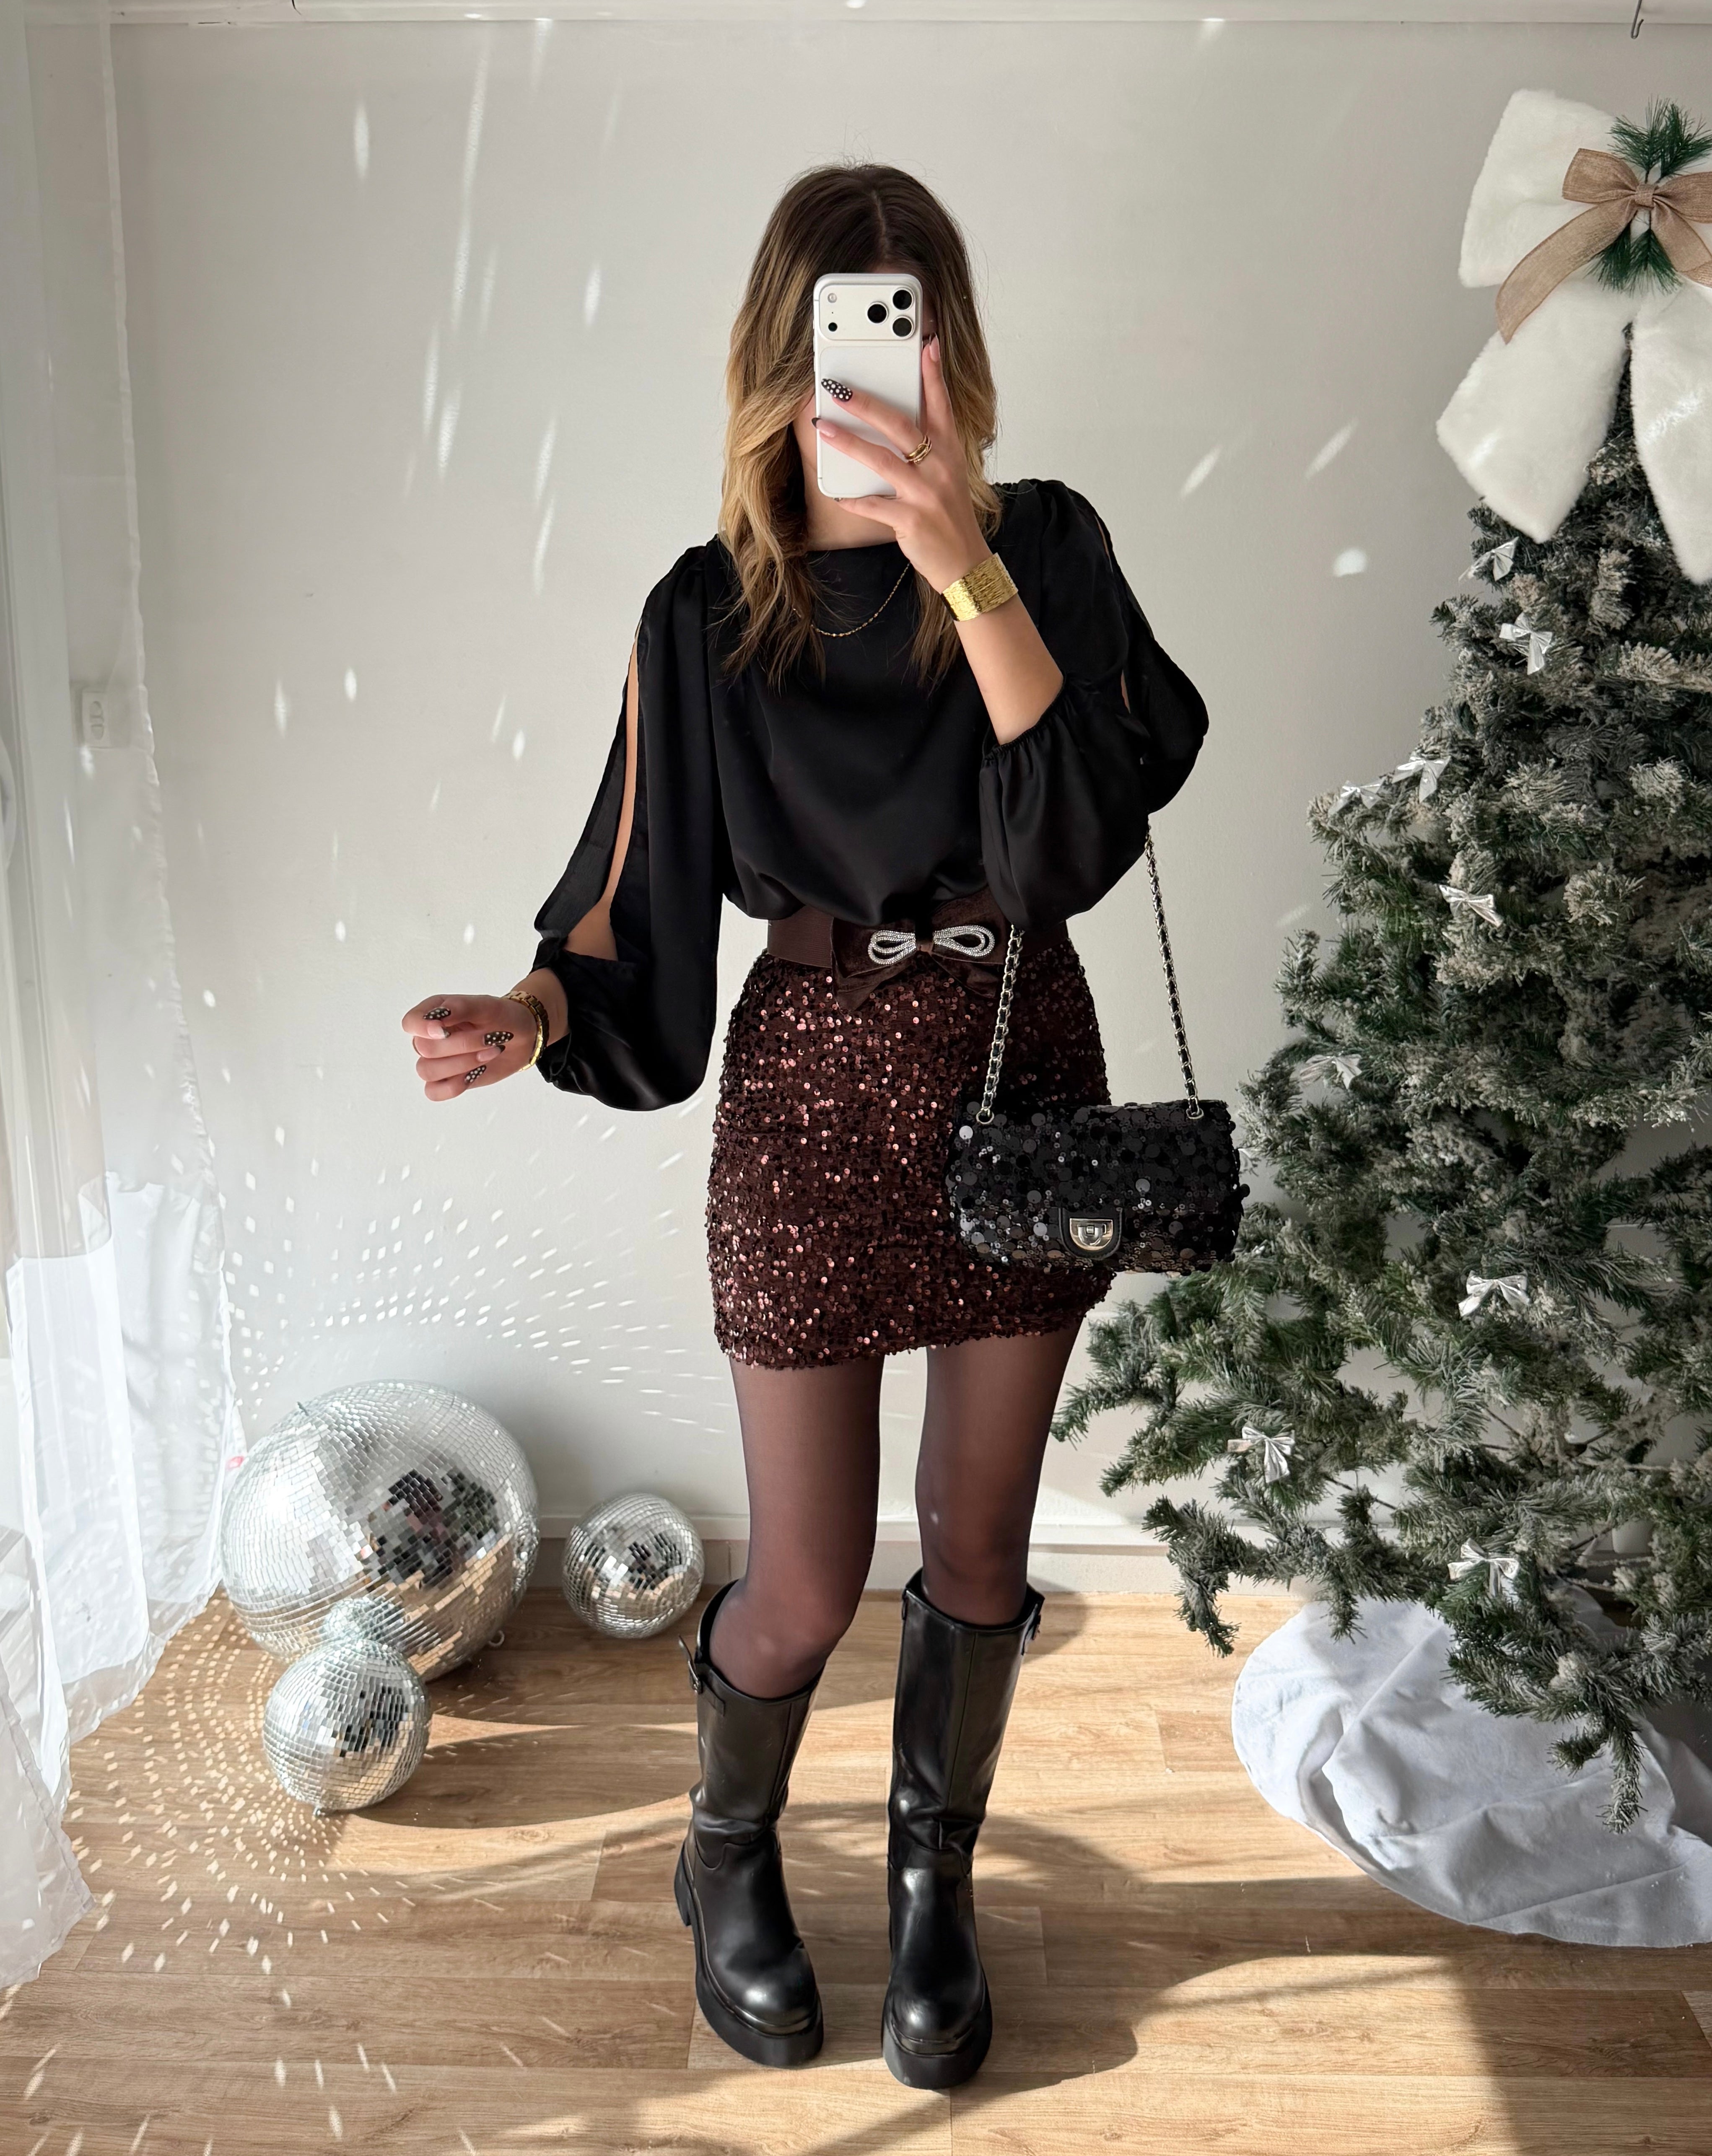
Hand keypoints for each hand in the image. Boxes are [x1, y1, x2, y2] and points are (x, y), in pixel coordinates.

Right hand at [402, 991, 538, 1100]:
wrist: (521, 1037)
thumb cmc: (500, 1016)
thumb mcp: (485, 1005)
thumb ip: (459, 1008)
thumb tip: (436, 1018)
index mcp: (433, 1014)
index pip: (410, 1023)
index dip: (422, 1028)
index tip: (445, 1030)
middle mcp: (429, 1038)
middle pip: (423, 1048)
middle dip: (461, 1045)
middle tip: (490, 1038)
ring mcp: (436, 1061)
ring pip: (426, 1071)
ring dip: (462, 1064)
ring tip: (490, 1053)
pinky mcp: (446, 1081)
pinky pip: (433, 1092)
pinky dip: (454, 1086)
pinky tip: (476, 1073)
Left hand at [812, 336, 989, 591]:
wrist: (964, 563)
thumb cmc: (949, 516)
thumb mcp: (948, 475)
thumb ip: (928, 447)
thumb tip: (895, 421)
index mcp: (949, 452)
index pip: (942, 405)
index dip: (933, 375)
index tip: (926, 345)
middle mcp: (939, 468)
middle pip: (901, 426)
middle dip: (868, 404)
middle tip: (840, 388)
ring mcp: (925, 494)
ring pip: (882, 461)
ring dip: (849, 443)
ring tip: (823, 428)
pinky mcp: (911, 521)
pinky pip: (874, 506)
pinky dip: (853, 500)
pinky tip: (837, 493)